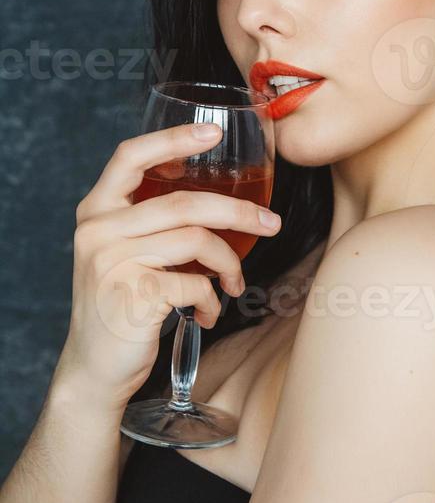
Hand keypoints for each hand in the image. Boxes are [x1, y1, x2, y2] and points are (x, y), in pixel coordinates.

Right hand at [55, 122, 281, 413]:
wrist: (95, 371)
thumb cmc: (123, 305)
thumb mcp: (124, 253)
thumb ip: (152, 222)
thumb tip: (222, 202)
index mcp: (97, 210)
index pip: (130, 156)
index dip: (173, 139)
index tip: (212, 132)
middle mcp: (99, 230)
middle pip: (184, 203)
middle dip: (238, 211)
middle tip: (271, 223)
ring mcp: (112, 262)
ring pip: (196, 241)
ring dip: (229, 263)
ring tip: (235, 283)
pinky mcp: (133, 296)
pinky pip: (195, 284)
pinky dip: (212, 299)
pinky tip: (208, 313)